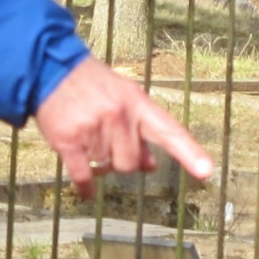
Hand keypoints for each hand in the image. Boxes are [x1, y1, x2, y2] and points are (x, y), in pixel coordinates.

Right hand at [34, 58, 213, 197]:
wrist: (50, 69)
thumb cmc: (93, 86)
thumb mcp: (124, 97)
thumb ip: (140, 131)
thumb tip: (150, 166)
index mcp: (137, 103)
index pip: (169, 131)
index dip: (189, 152)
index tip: (207, 171)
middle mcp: (118, 116)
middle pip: (131, 163)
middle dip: (120, 159)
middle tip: (107, 141)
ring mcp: (93, 128)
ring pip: (106, 167)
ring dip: (99, 162)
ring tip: (88, 139)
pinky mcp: (68, 141)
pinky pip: (83, 176)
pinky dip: (85, 187)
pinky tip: (85, 189)